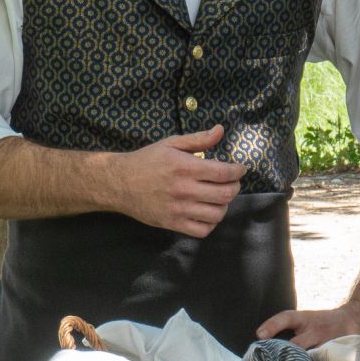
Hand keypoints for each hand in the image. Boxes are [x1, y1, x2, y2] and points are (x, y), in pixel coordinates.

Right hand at [109, 126, 246, 236]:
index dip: (238, 171)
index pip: (223, 173)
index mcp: (184, 167)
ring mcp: (178, 209)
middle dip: (235, 187)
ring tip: (219, 197)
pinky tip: (207, 212)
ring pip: (217, 214)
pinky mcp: (172, 223)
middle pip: (225, 194)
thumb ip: (198, 139)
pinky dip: (211, 223)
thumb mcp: (171, 144)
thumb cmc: (147, 161)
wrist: (119, 183)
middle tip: (232, 182)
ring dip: (224, 205)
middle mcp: (183, 190)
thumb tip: (221, 130)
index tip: (240, 169)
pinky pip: (202, 230)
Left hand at [256, 302, 359, 347]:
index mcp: (306, 319)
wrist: (354, 319)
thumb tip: (261, 341)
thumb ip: (285, 329)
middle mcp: (315, 330)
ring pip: (310, 359)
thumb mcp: (305, 319)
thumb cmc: (321, 322)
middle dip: (284, 356)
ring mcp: (327, 343)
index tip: (259, 335)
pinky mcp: (336, 354)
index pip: (287, 317)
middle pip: (296, 344)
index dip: (273, 325)